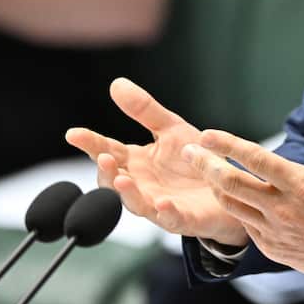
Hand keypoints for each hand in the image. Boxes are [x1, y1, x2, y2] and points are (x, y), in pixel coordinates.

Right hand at [66, 78, 246, 246]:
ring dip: (128, 193)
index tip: (73, 133)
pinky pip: (172, 219)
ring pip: (137, 203)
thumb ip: (144, 110)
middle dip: (107, 171)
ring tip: (122, 179)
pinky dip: (166, 213)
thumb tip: (116, 84)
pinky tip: (163, 203)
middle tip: (103, 157)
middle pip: (116, 180)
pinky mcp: (185, 219)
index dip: (91, 143)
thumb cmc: (196, 161)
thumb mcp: (171, 128)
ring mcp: (161, 204)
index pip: (109, 150)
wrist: (230, 186)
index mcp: (138, 162)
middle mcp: (144, 185)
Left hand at [183, 98, 303, 294]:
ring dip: (216, 187)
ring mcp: (275, 232)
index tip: (207, 134)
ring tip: (205, 170)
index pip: (257, 159)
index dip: (229, 144)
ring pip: (233, 207)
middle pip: (233, 184)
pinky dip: (236, 208)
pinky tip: (232, 196)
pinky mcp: (272, 249)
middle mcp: (283, 209)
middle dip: (206, 165)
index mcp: (301, 185)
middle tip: (187, 151)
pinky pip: (246, 225)